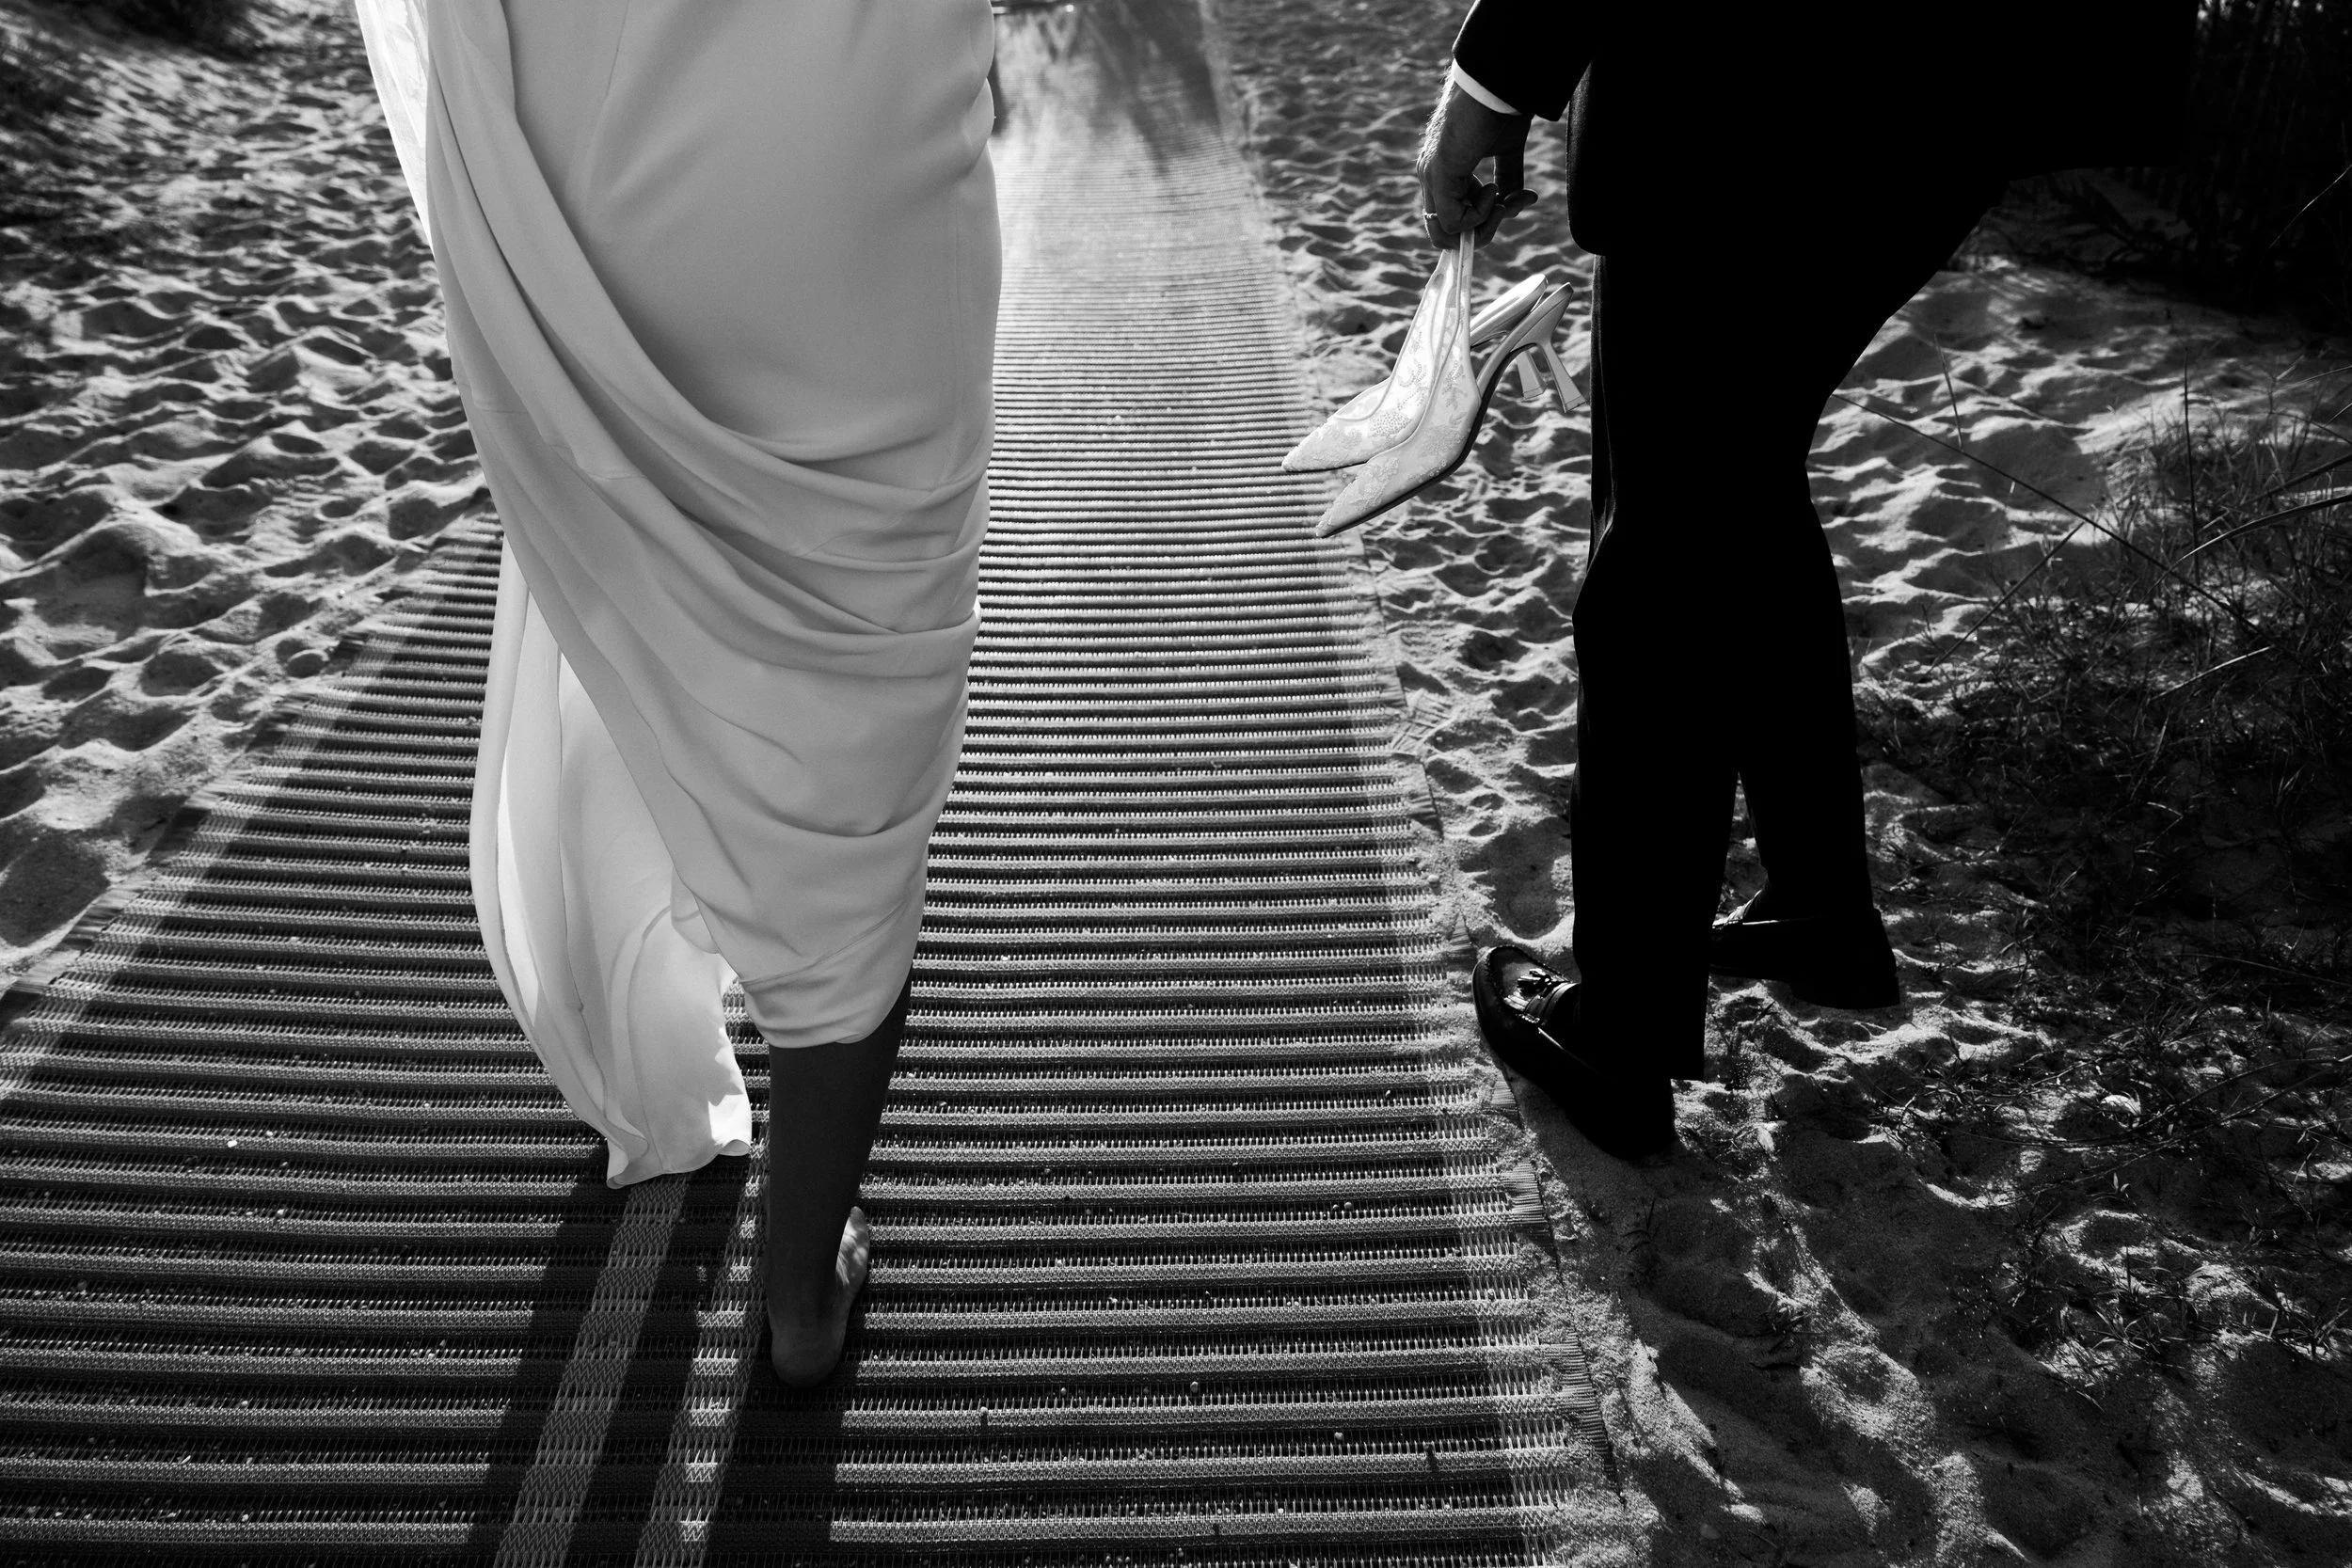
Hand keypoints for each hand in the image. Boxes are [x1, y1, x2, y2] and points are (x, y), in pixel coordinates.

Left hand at [1415, 82, 1535, 249]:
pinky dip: (1479, 216)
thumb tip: (1514, 205)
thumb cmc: (1500, 108)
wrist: (1496, 83)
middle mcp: (1430, 174)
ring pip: (1444, 233)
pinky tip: (1493, 190)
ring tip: (1502, 201)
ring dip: (1481, 227)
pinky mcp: (1439, 174)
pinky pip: (1453, 221)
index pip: (1450, 217)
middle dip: (1480, 233)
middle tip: (1505, 210)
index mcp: (1442, 169)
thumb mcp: (1507, 151)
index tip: (1510, 202)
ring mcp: (1431, 175)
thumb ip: (1507, 180)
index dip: (1480, 221)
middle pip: (1443, 233)